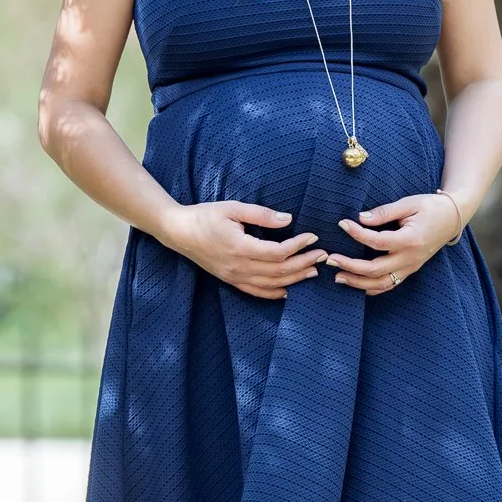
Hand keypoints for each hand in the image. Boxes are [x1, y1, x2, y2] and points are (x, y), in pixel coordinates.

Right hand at [166, 200, 328, 299]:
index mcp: (240, 248)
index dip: (299, 246)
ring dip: (295, 279)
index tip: (313, 237)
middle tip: (322, 256)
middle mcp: (239, 267)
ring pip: (271, 285)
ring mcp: (235, 277)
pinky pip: (257, 292)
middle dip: (304, 264)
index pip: (278, 253)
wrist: (179, 232)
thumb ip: (261, 215)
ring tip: (313, 271)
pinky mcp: (231, 281)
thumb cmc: (206, 216)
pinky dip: (275, 293)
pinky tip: (288, 289)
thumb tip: (287, 219)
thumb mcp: (233, 208)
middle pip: (279, 272)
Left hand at [325, 192, 459, 296]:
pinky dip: (372, 288)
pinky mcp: (410, 270)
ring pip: (381, 284)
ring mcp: (410, 267)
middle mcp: (410, 258)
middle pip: (376, 270)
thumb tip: (361, 218)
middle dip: (350, 266)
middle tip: (330, 259)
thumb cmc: (430, 207)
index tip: (342, 224)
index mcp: (410, 239)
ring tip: (337, 276)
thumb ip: (384, 212)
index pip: (377, 241)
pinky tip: (357, 286)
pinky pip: (390, 284)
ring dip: (358, 282)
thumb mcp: (408, 203)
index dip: (357, 234)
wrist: (452, 218)